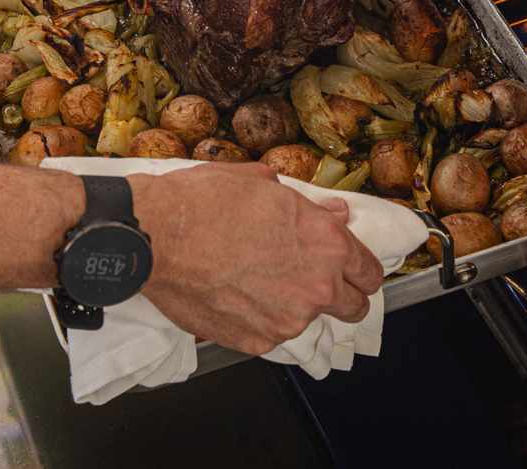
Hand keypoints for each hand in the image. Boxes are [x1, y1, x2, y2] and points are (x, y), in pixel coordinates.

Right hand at [129, 163, 385, 354]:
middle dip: (341, 297)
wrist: (156, 235)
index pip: (370, 273)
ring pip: (306, 321)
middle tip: (312, 282)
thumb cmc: (204, 202)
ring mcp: (287, 319)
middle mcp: (316, 286)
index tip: (349, 271)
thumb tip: (333, 214)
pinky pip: (269, 333)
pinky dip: (258, 320)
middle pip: (354, 308)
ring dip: (292, 306)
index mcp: (326, 243)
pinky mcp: (256, 341)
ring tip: (256, 282)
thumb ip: (309, 207)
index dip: (360, 270)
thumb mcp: (263, 185)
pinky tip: (234, 296)